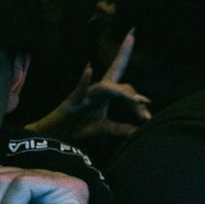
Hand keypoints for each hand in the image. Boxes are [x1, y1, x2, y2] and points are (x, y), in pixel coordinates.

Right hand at [28, 32, 150, 142]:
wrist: (56, 135)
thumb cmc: (77, 127)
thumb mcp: (103, 128)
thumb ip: (120, 128)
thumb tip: (138, 131)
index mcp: (106, 96)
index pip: (125, 88)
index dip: (137, 98)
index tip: (147, 117)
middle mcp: (97, 91)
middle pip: (118, 84)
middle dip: (131, 94)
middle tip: (144, 104)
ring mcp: (85, 95)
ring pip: (105, 87)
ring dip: (120, 92)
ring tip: (134, 99)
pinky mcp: (71, 100)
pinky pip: (79, 89)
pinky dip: (83, 80)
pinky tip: (88, 69)